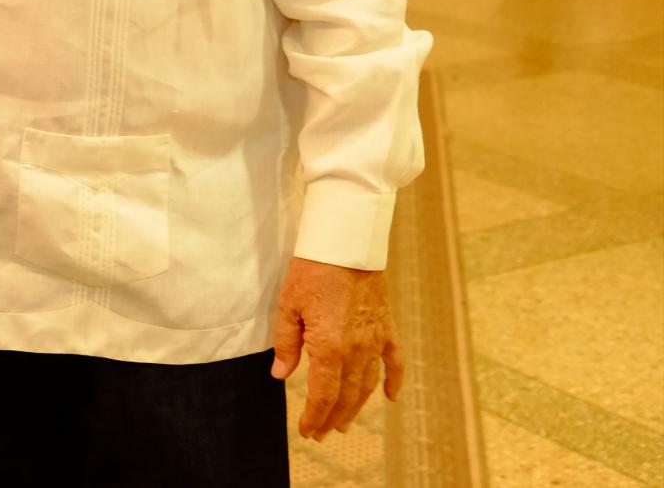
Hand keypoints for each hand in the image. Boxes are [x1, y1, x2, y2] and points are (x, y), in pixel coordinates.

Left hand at [270, 257, 402, 439]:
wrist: (346, 244)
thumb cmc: (311, 271)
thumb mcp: (288, 306)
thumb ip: (287, 344)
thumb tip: (281, 374)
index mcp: (329, 347)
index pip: (323, 394)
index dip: (315, 416)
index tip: (307, 431)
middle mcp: (356, 350)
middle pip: (346, 395)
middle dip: (332, 417)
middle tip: (322, 433)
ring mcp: (375, 340)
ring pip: (368, 384)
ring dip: (357, 407)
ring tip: (344, 422)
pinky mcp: (387, 328)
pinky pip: (395, 361)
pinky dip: (394, 381)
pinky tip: (391, 397)